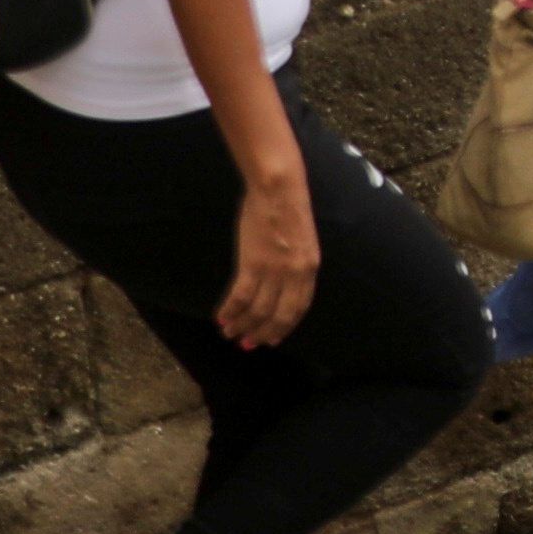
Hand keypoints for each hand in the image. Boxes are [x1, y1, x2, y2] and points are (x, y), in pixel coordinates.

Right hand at [219, 168, 320, 347]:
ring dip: (242, 325)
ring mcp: (274, 270)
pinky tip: (221, 318)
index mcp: (310, 268)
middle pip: (279, 315)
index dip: (284, 327)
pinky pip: (240, 296)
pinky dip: (230, 310)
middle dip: (263, 333)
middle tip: (248, 343)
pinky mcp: (253, 263)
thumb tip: (282, 284)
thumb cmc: (289, 209)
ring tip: (230, 333)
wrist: (279, 189)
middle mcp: (295, 274)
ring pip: (257, 309)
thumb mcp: (303, 240)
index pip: (299, 308)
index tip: (273, 339)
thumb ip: (297, 264)